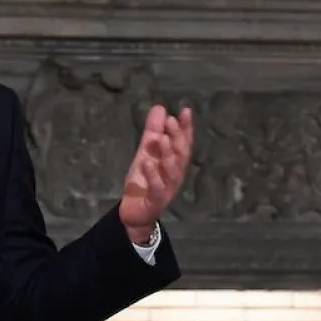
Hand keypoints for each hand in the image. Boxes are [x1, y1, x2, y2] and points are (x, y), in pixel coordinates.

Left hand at [119, 105, 193, 242]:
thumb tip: (160, 107)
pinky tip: (147, 163)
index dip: (186, 128)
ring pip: (172, 171)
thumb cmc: (144, 181)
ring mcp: (168, 188)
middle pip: (181, 155)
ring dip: (168, 155)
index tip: (185, 111)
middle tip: (171, 121)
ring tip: (162, 139)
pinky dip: (153, 176)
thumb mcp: (146, 153)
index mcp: (175, 162)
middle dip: (178, 138)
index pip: (184, 143)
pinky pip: (158, 188)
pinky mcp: (157, 201)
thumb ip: (153, 132)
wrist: (134, 212)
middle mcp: (175, 174)